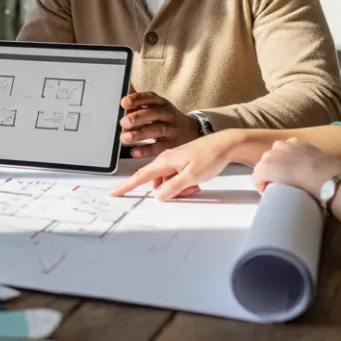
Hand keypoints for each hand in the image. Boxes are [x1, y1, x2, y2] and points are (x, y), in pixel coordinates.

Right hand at [109, 129, 245, 199]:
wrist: (226, 144)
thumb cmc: (210, 156)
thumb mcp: (191, 176)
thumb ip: (173, 188)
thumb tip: (158, 196)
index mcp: (165, 161)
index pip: (140, 176)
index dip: (127, 186)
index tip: (114, 192)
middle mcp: (166, 160)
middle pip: (158, 183)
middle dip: (169, 192)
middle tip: (189, 190)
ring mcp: (174, 161)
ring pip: (168, 182)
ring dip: (178, 188)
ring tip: (195, 185)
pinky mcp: (182, 162)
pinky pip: (176, 178)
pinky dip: (183, 183)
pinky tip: (196, 181)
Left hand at [119, 92, 201, 156]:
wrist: (192, 132)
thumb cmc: (168, 119)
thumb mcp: (158, 108)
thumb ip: (141, 107)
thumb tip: (122, 105)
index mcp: (163, 104)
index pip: (151, 98)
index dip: (138, 99)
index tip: (124, 103)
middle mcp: (169, 115)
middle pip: (154, 113)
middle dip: (138, 117)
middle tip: (123, 123)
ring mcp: (172, 130)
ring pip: (157, 130)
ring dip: (140, 134)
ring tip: (125, 138)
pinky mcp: (174, 145)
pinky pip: (160, 148)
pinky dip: (146, 150)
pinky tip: (134, 151)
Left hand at [252, 138, 340, 196]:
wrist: (325, 176)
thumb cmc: (332, 173)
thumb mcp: (323, 161)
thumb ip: (318, 164)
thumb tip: (324, 176)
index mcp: (296, 143)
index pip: (282, 152)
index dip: (284, 166)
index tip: (289, 176)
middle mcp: (282, 145)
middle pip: (270, 159)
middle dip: (274, 171)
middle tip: (283, 185)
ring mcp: (272, 156)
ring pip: (263, 168)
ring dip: (268, 178)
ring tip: (277, 190)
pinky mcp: (265, 168)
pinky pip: (257, 178)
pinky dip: (260, 185)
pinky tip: (266, 193)